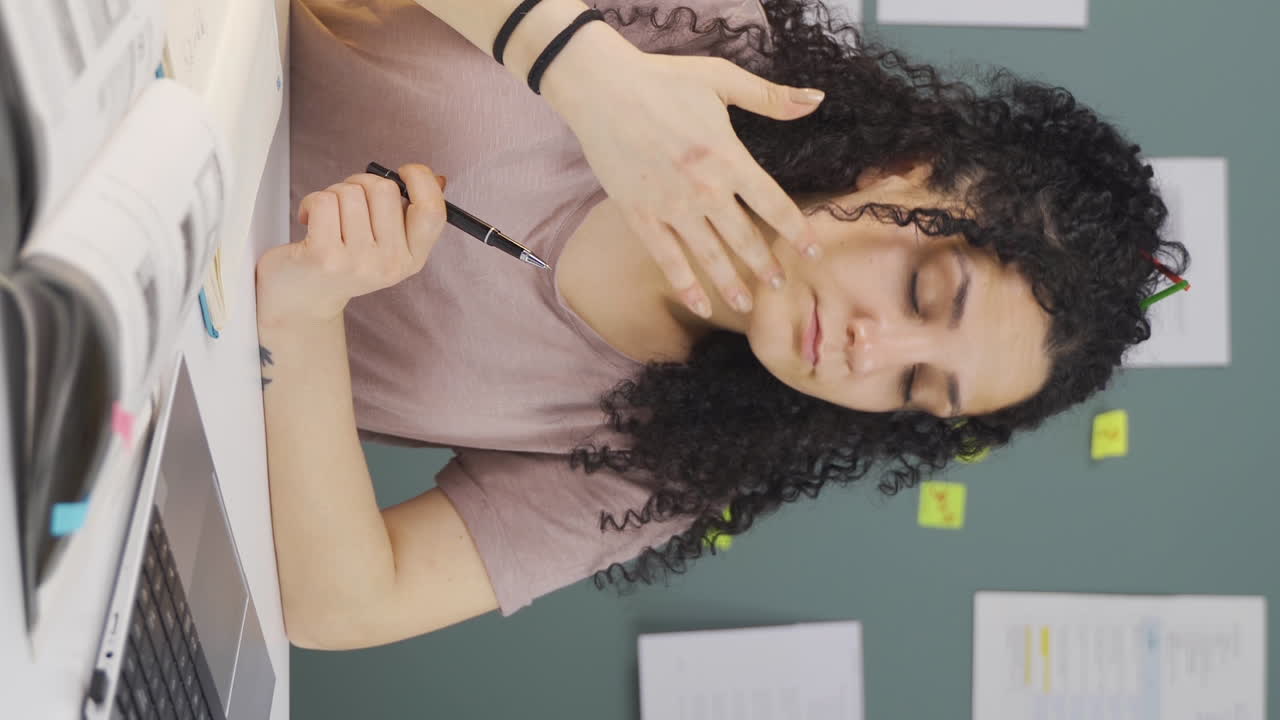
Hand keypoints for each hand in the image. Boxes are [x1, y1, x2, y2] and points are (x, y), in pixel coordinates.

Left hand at [256, 163, 446, 326]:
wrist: (303, 301)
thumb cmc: (344, 262)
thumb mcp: (386, 246)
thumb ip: (410, 215)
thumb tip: (437, 179)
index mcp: (412, 259)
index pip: (432, 211)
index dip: (421, 180)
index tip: (403, 172)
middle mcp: (390, 264)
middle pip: (385, 189)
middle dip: (361, 183)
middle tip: (347, 203)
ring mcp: (358, 262)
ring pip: (351, 191)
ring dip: (333, 193)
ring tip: (327, 217)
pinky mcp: (325, 257)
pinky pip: (324, 201)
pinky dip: (310, 202)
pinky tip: (307, 221)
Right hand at [545, 39, 823, 316]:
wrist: (602, 89)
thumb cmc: (663, 80)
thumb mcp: (722, 79)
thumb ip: (770, 97)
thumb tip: (817, 100)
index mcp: (728, 158)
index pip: (774, 204)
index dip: (798, 231)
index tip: (814, 250)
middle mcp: (704, 190)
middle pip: (745, 239)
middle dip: (766, 266)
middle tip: (781, 286)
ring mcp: (671, 207)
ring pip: (709, 257)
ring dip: (730, 285)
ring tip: (746, 306)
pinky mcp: (641, 215)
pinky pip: (667, 259)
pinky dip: (684, 285)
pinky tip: (699, 306)